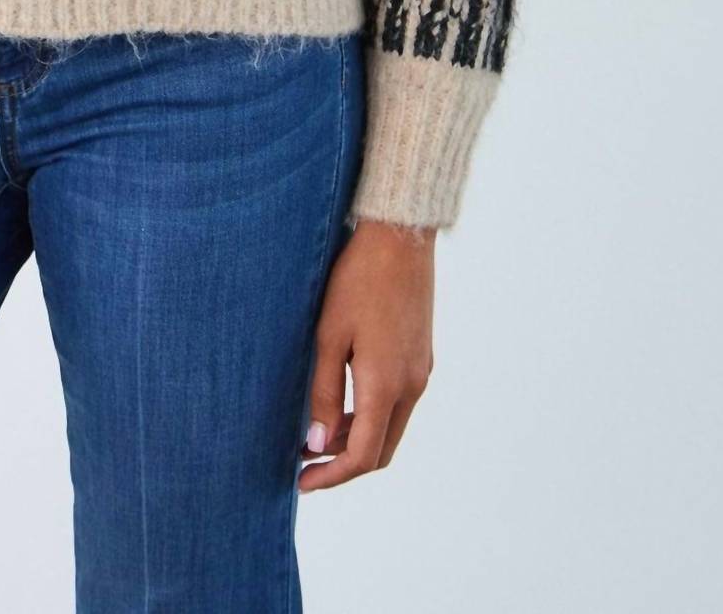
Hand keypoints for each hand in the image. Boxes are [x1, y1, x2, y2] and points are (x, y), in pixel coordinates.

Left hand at [298, 220, 435, 491]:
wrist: (400, 238)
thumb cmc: (357, 280)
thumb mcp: (328, 336)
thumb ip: (324, 393)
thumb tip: (319, 445)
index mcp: (387, 384)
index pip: (363, 455)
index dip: (332, 476)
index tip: (302, 483)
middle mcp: (411, 385)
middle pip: (382, 449)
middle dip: (344, 464)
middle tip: (305, 464)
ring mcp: (420, 371)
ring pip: (390, 426)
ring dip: (357, 439)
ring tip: (316, 436)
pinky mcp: (420, 355)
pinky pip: (397, 403)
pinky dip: (370, 416)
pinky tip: (342, 405)